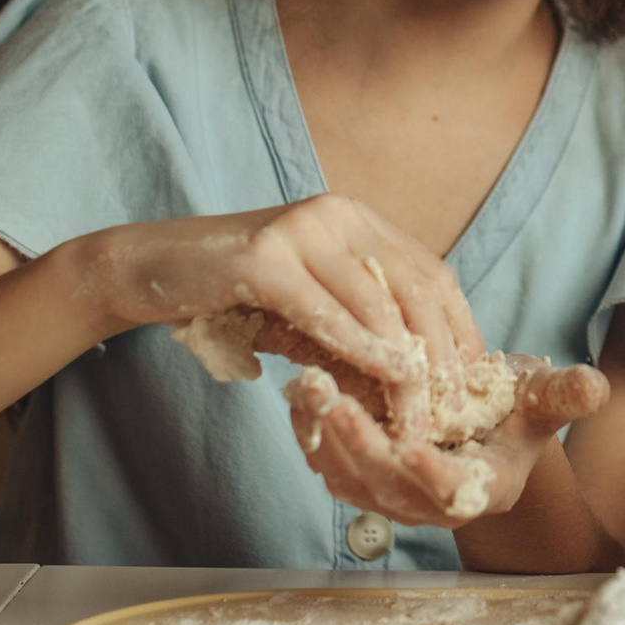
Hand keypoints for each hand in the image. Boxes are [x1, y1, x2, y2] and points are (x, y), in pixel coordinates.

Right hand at [69, 194, 481, 417]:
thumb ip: (356, 326)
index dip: (462, 329)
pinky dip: (361, 348)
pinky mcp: (264, 257)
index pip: (433, 273)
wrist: (149, 267)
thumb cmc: (232, 294)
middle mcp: (338, 214)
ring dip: (406, 363)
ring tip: (422, 410)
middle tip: (456, 408)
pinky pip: (326, 310)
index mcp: (358, 220)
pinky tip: (382, 379)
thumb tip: (413, 384)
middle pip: (417, 286)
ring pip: (378, 301)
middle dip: (444, 352)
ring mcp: (302, 230)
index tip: (475, 381)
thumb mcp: (308, 305)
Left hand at [288, 357, 606, 528]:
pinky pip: (330, 468)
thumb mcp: (542, 399)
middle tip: (335, 402)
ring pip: (351, 480)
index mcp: (483, 487)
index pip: (454, 492)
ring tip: (308, 388)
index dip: (432, 475)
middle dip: (360, 446)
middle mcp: (433, 504)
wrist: (481, 424)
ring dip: (324, 437)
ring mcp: (394, 498)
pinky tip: (300, 395)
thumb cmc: (514, 409)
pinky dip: (311, 435)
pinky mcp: (363, 482)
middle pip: (389, 488)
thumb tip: (597, 384)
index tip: (412, 449)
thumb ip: (565, 395)